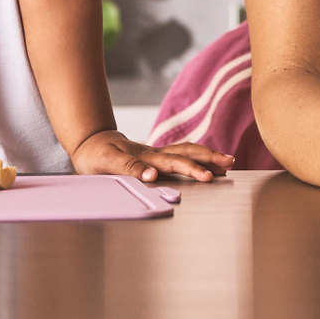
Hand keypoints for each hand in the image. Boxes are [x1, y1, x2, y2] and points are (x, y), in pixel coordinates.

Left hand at [71, 130, 234, 182]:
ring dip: (207, 157)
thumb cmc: (96, 155)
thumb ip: (128, 168)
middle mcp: (154, 155)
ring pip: (186, 152)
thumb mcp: (105, 162)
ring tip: (228, 162)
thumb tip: (152, 176)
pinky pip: (181, 156)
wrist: (91, 142)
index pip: (170, 164)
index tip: (205, 176)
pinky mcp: (156, 157)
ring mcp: (156, 155)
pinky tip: (210, 164)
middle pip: (185, 153)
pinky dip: (198, 158)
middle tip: (228, 163)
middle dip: (208, 159)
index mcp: (144, 158)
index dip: (186, 169)